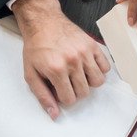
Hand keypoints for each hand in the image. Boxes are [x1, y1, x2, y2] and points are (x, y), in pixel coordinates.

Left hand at [12, 0, 109, 118]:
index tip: (59, 90)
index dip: (64, 98)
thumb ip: (42, 95)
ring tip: (78, 75)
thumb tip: (54, 114)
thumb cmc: (36, 47)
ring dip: (88, 82)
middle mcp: (73, 61)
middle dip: (75, 91)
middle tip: (67, 82)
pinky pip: (105, 67)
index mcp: (56, 69)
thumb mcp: (31, 73)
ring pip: (98, 81)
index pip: (70, 99)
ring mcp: (85, 52)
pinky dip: (99, 70)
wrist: (44, 22)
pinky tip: (87, 66)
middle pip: (84, 92)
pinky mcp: (93, 45)